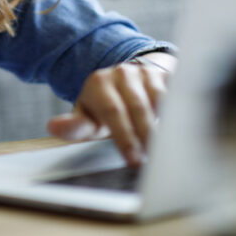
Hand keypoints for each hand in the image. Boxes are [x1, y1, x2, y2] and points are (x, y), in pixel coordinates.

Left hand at [46, 54, 174, 166]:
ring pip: (159, 99)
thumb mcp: (86, 116)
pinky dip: (180, 112)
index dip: (124, 137)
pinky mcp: (165, 74)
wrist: (126, 80)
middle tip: (151, 162)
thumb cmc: (104, 107)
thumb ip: (74, 126)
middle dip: (144, 136)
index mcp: (99, 82)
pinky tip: (181, 132)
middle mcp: (122, 73)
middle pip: (137, 107)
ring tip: (167, 151)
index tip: (133, 161)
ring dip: (164, 126)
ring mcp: (145, 72)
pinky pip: (176, 92)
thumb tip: (54, 127)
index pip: (112, 111)